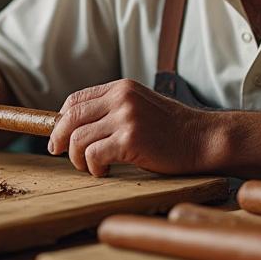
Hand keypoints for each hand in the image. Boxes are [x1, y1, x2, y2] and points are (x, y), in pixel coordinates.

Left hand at [48, 79, 211, 176]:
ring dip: (78, 158)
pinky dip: (93, 167)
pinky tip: (104, 171)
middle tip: (59, 152)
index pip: (75, 100)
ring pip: (78, 139)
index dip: (61, 119)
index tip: (60, 135)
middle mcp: (121, 99)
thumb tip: (76, 127)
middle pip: (71, 118)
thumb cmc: (171, 130)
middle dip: (59, 138)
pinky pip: (94, 154)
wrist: (202, 139)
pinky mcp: (130, 140)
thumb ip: (112, 110)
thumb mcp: (139, 107)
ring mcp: (126, 118)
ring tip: (90, 166)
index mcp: (121, 88)